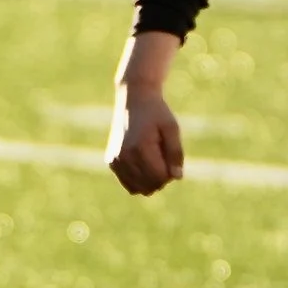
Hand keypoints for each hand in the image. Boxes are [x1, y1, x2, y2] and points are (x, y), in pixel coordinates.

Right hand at [107, 31, 185, 195]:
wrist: (134, 99)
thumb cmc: (156, 113)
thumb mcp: (172, 129)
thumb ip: (176, 153)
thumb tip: (177, 177)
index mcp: (140, 147)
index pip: (160, 178)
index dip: (170, 173)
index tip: (170, 156)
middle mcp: (124, 156)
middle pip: (149, 186)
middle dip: (161, 178)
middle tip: (163, 156)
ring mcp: (115, 160)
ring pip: (138, 189)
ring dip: (150, 180)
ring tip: (153, 159)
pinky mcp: (111, 161)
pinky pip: (129, 184)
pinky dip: (138, 179)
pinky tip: (142, 163)